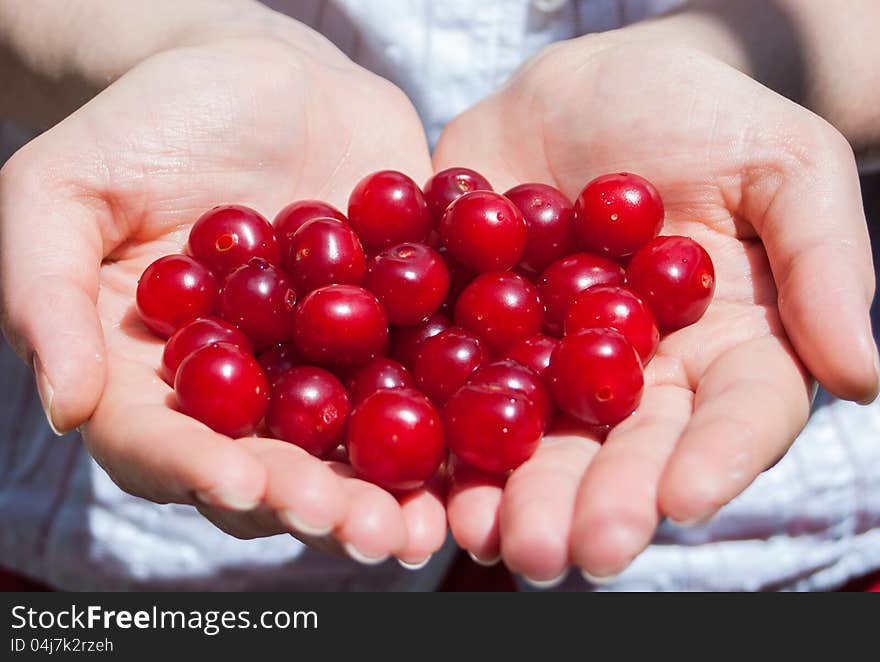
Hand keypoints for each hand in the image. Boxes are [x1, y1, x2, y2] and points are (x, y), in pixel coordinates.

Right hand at [0, 19, 442, 565]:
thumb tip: (62, 408)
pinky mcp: (392, 331)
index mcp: (158, 377)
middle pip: (275, 468)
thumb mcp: (62, 188)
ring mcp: (326, 367)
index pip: (168, 446)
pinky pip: (422, 378)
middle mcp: (246, 389)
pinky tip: (484, 447)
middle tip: (371, 534)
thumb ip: (46, 294)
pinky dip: (453, 416)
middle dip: (320, 506)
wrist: (259, 74)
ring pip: (355, 446)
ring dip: (394, 493)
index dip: (203, 472)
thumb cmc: (146, 122)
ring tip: (432, 526)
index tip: (248, 484)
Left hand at [434, 40, 878, 582]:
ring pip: (534, 438)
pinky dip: (438, 426)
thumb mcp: (785, 164)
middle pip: (621, 451)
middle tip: (558, 553)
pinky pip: (456, 381)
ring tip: (484, 536)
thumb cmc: (707, 116)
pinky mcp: (473, 330)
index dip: (713, 461)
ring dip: (508, 492)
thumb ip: (824, 263)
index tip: (681, 501)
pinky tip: (420, 473)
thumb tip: (863, 375)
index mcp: (721, 350)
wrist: (592, 83)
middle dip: (590, 503)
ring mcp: (548, 360)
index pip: (731, 419)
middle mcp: (634, 375)